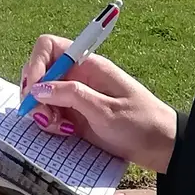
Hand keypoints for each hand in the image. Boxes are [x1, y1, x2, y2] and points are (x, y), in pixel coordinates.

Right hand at [20, 36, 177, 173]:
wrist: (160, 146)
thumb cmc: (141, 123)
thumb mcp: (106, 110)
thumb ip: (71, 96)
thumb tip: (38, 89)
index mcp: (88, 65)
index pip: (49, 47)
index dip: (36, 64)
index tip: (35, 90)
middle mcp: (78, 76)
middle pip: (39, 72)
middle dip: (34, 93)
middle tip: (43, 117)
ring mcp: (75, 96)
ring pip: (40, 95)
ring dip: (40, 111)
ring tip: (58, 128)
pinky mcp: (74, 115)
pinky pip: (49, 113)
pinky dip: (48, 123)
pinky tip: (64, 133)